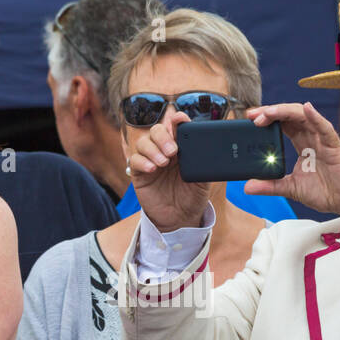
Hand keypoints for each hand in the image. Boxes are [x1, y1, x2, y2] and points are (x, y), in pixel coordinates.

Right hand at [128, 114, 210, 231]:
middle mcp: (164, 151)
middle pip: (157, 131)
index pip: (176, 129)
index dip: (177, 121)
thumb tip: (205, 148)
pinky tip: (152, 169)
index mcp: (181, 148)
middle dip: (163, 136)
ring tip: (163, 163)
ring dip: (153, 149)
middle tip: (173, 150)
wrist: (181, 219)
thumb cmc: (192, 198)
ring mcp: (150, 161)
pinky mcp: (139, 174)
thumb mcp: (203, 181)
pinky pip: (135, 160)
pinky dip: (143, 161)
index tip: (180, 119)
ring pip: (144, 143)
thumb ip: (203, 164)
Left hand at [243, 102, 339, 223]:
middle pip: (290, 116)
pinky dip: (315, 118)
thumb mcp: (291, 188)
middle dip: (271, 112)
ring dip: (285, 112)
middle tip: (253, 115)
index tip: (249, 119)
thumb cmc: (327, 192)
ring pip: (304, 117)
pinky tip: (306, 110)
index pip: (282, 124)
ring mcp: (323, 140)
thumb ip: (270, 186)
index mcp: (303, 144)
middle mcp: (312, 137)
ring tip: (269, 112)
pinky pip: (325, 128)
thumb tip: (247, 187)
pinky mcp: (335, 146)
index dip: (267, 118)